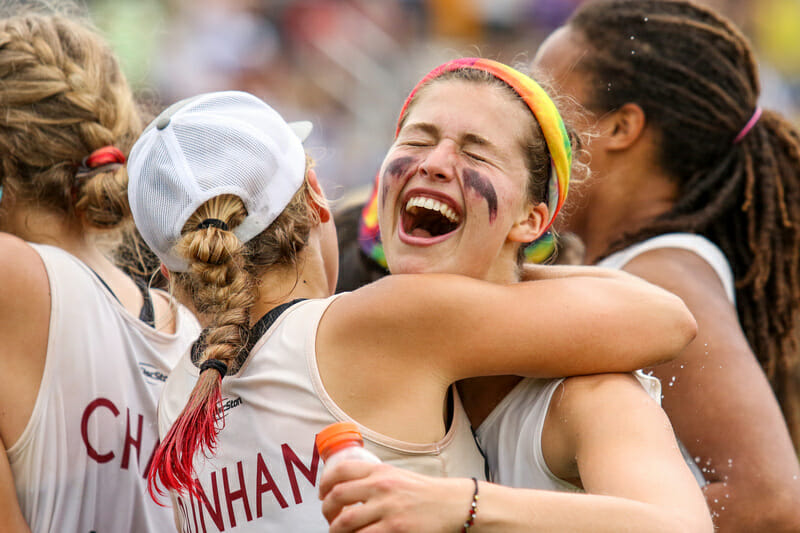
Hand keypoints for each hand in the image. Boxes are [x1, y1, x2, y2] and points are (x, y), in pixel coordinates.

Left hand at [319, 460, 474, 531]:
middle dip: (326, 511)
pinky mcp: (395, 529)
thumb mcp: (398, 476)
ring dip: (335, 531)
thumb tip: (347, 489)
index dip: (324, 483)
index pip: (341, 470)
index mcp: (380, 471)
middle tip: (329, 518)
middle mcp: (381, 487)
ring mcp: (387, 509)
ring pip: (344, 523)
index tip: (322, 494)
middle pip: (336, 497)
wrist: (453, 505)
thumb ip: (375, 479)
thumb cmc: (425, 493)